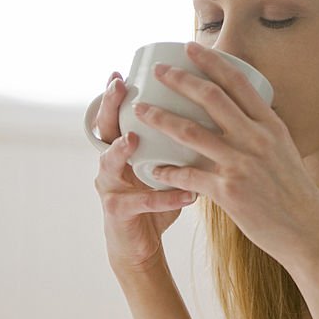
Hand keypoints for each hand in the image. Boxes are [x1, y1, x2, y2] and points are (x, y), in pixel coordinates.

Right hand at [92, 71, 197, 273]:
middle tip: (119, 88)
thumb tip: (213, 113)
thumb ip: (178, 143)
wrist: (141, 246)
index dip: (114, 95)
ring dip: (122, 149)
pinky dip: (165, 197)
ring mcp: (111, 188)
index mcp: (122, 149)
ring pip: (110, 164)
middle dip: (110, 108)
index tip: (121, 72)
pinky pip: (142, 203)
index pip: (115, 116)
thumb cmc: (158, 199)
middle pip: (105, 130)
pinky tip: (187, 194)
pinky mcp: (119, 213)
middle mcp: (110, 165)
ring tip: (133, 138)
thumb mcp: (166, 166)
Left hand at [133, 42, 318, 268]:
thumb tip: (245, 117)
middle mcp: (257, 140)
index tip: (191, 47)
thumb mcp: (285, 152)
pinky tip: (152, 168)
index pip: (239, 83)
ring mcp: (241, 165)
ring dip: (161, 118)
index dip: (212, 62)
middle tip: (159, 70)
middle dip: (180, 80)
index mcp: (271, 126)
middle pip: (211, 99)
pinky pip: (188, 175)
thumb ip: (263, 133)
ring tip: (141, 110)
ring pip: (191, 132)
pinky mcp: (228, 192)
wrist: (308, 231)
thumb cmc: (296, 194)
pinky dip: (167, 170)